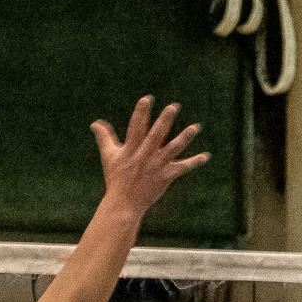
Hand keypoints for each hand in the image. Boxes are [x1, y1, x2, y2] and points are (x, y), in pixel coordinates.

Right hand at [90, 97, 208, 216]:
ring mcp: (156, 166)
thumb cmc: (116, 178)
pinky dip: (194, 162)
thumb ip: (104, 137)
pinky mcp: (166, 176)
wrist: (124, 203)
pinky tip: (205, 156)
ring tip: (196, 127)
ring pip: (173, 148)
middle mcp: (144, 156)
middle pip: (156, 135)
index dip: (141, 112)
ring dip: (185, 137)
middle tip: (173, 107)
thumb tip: (96, 123)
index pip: (136, 127)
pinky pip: (182, 167)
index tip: (147, 98)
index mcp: (130, 149)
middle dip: (165, 120)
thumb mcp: (108, 156)